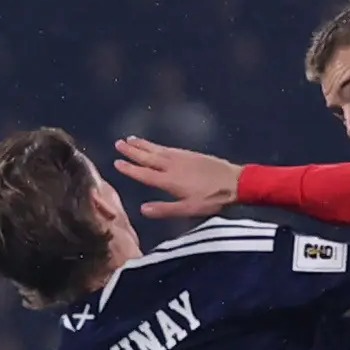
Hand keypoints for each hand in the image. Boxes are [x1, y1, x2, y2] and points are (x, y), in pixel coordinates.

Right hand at [113, 138, 241, 219]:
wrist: (233, 181)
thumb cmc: (212, 199)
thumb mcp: (188, 209)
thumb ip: (165, 209)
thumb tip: (142, 209)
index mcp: (169, 181)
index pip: (144, 174)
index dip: (130, 169)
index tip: (116, 162)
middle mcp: (172, 166)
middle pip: (147, 157)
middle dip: (132, 151)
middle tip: (118, 144)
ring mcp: (180, 158)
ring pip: (156, 150)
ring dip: (142, 145)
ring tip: (129, 140)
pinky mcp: (188, 154)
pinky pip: (167, 148)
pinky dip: (156, 145)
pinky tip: (153, 145)